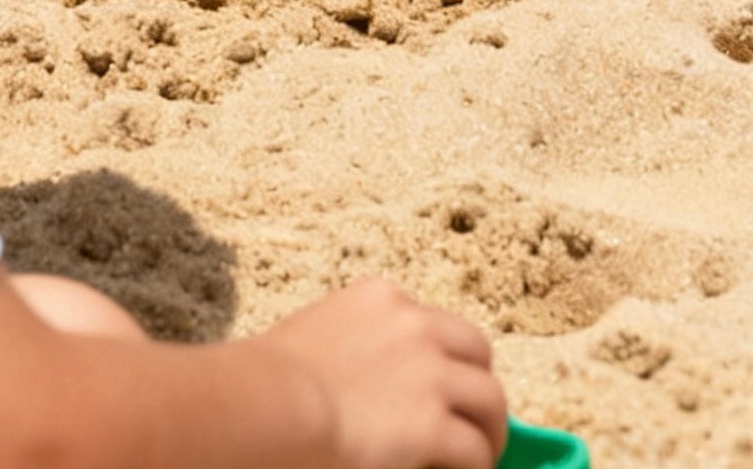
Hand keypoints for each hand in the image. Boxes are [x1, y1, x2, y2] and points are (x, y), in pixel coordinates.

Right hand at [261, 280, 505, 468]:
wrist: (266, 406)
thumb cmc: (262, 383)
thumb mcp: (311, 341)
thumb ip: (345, 350)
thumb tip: (351, 387)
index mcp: (380, 300)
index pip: (432, 324)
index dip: (442, 359)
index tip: (438, 388)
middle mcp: (415, 326)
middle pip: (475, 352)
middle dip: (477, 386)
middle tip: (473, 422)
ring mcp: (429, 373)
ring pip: (489, 399)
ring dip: (488, 431)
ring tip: (480, 458)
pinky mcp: (433, 424)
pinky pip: (473, 450)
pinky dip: (475, 466)